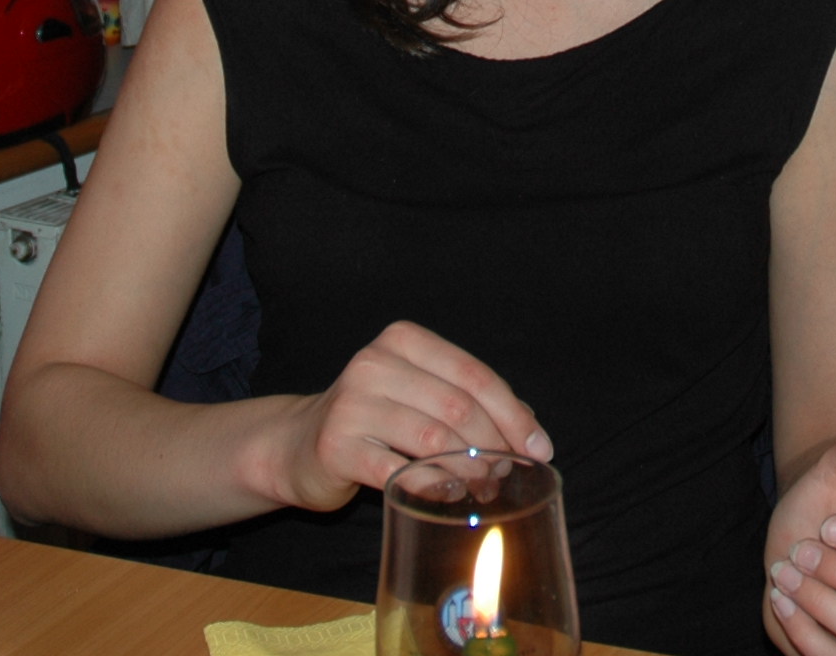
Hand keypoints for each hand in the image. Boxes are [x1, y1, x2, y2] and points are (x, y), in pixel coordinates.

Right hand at [277, 319, 552, 510]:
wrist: (298, 445)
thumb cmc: (372, 419)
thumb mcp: (418, 393)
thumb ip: (466, 399)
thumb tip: (528, 427)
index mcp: (402, 340)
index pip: (473, 374)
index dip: (512, 414)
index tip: (538, 447)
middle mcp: (374, 363)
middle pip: (458, 405)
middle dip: (495, 444)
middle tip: (509, 473)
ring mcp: (352, 404)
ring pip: (434, 437)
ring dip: (471, 468)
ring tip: (486, 488)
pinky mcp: (337, 447)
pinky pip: (402, 470)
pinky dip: (436, 486)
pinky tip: (452, 495)